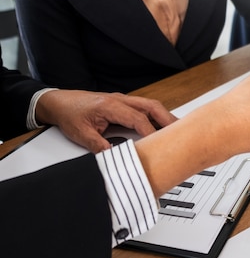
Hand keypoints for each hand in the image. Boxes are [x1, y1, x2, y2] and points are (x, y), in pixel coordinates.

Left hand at [35, 90, 176, 152]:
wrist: (59, 102)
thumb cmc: (69, 114)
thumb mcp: (81, 134)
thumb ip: (99, 146)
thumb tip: (114, 157)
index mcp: (111, 106)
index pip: (139, 119)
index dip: (152, 133)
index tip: (160, 145)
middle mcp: (120, 100)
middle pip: (152, 107)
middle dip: (168, 120)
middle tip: (182, 134)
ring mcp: (124, 100)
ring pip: (151, 106)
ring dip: (165, 117)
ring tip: (177, 130)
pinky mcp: (124, 103)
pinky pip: (146, 108)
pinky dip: (157, 116)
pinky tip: (162, 126)